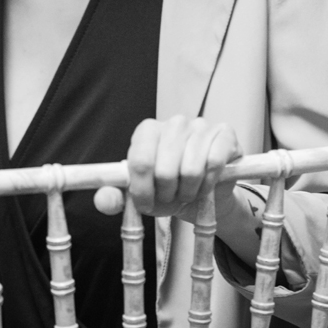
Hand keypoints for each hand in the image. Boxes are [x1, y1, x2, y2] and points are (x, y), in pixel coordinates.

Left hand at [126, 115, 241, 221]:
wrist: (205, 193)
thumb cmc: (168, 189)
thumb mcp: (139, 196)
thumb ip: (115, 198)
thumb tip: (102, 201)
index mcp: (148, 130)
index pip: (140, 162)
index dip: (142, 190)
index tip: (145, 205)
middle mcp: (174, 122)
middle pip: (164, 170)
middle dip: (167, 194)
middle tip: (171, 198)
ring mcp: (201, 125)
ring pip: (190, 170)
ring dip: (188, 192)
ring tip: (187, 193)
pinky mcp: (224, 134)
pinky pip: (214, 164)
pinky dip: (208, 184)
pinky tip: (206, 185)